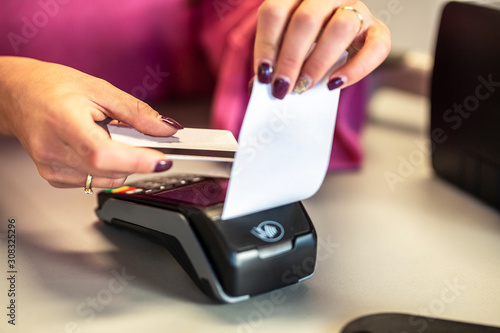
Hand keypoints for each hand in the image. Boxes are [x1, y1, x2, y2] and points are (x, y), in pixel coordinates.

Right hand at [0, 57, 182, 188]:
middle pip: (108, 170)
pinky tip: (96, 148)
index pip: (104, 154)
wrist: (19, 94)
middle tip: (140, 139)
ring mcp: (51, 167)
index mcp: (63, 122)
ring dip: (121, 164)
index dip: (136, 160)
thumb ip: (136, 112)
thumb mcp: (100, 89)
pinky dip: (106, 169)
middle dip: (135, 158)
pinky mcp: (53, 177)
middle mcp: (52, 150)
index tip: (162, 160)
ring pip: (105, 179)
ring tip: (108, 137)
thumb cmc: (52, 87)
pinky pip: (93, 182)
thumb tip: (165, 129)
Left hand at [254, 0, 390, 98]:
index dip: (266, 44)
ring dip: (318, 62)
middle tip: (282, 87)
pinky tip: (334, 84)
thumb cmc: (307, 43)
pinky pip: (375, 47)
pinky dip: (356, 69)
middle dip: (290, 59)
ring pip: (341, 27)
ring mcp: (356, 9)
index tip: (263, 74)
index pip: (275, 11)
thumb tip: (258, 85)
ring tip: (304, 86)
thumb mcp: (286, 44)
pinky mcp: (378, 30)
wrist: (339, 40)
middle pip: (306, 20)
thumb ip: (274, 59)